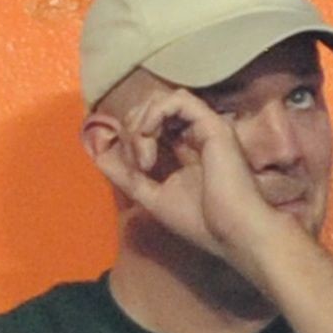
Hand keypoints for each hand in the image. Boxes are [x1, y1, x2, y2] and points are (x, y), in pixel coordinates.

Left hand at [86, 86, 291, 275]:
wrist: (235, 233)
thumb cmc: (202, 222)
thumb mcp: (152, 196)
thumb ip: (127, 174)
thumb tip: (98, 152)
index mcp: (185, 150)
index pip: (149, 125)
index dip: (129, 135)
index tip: (122, 161)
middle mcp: (195, 133)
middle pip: (151, 109)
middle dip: (132, 131)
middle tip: (138, 165)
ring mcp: (205, 126)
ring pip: (162, 100)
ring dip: (142, 125)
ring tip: (144, 159)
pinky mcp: (212, 123)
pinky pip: (176, 99)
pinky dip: (154, 115)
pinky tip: (150, 142)